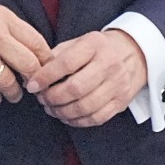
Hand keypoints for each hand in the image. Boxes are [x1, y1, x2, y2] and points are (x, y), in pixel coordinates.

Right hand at [0, 0, 52, 104]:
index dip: (45, 62)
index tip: (45, 71)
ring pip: (10, 83)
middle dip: (33, 81)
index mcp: (2, 17)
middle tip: (31, 86)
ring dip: (13, 93)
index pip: (38, 43)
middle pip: (30, 66)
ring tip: (11, 93)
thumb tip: (33, 52)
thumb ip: (9, 29)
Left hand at [25, 30, 146, 127]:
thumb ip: (54, 57)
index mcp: (94, 45)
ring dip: (62, 112)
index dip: (45, 77)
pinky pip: (97, 118)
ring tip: (51, 108)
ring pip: (86, 107)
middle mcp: (109, 64)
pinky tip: (66, 116)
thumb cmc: (98, 49)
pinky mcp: (122, 102)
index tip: (32, 86)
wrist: (134, 53)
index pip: (66, 63)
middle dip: (52, 97)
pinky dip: (78, 121)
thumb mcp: (77, 43)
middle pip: (76, 88)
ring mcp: (118, 85)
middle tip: (41, 99)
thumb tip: (30, 77)